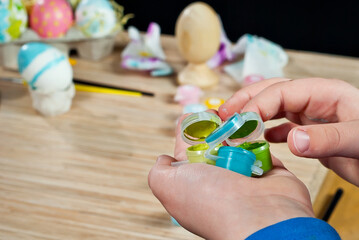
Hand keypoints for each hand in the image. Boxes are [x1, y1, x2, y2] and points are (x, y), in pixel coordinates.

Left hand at [148, 114, 313, 239]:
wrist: (259, 218)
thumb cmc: (212, 203)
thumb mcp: (168, 185)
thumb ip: (160, 171)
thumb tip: (163, 160)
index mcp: (193, 181)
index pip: (186, 149)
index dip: (187, 130)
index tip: (192, 115)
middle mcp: (217, 178)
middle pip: (213, 142)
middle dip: (213, 124)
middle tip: (217, 113)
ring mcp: (243, 174)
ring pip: (237, 142)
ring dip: (236, 128)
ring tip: (235, 116)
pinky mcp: (268, 170)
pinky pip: (261, 147)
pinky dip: (258, 137)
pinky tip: (253, 126)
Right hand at [219, 78, 358, 185]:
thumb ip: (328, 139)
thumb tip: (292, 139)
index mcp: (326, 94)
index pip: (281, 92)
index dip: (256, 105)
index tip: (237, 123)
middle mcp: (316, 101)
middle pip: (273, 92)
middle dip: (246, 101)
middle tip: (223, 115)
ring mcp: (313, 115)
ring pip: (274, 108)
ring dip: (252, 114)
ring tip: (233, 124)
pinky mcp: (312, 131)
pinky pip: (283, 124)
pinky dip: (268, 130)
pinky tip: (260, 138)